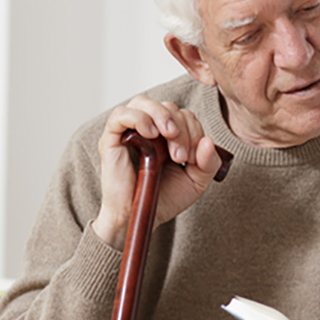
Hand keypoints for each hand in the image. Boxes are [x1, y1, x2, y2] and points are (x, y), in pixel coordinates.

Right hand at [92, 95, 222, 249]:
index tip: (193, 158)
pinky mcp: (111, 139)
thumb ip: (208, 162)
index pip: (184, 115)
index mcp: (168, 135)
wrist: (137, 217)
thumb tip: (208, 141)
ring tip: (169, 135)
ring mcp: (129, 132)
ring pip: (143, 102)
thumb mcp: (196, 181)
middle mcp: (149, 129)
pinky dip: (139, 118)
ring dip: (162, 115)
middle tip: (181, 156)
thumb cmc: (163, 198)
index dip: (194, 130)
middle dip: (181, 128)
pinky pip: (121, 114)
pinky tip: (150, 134)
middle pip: (168, 107)